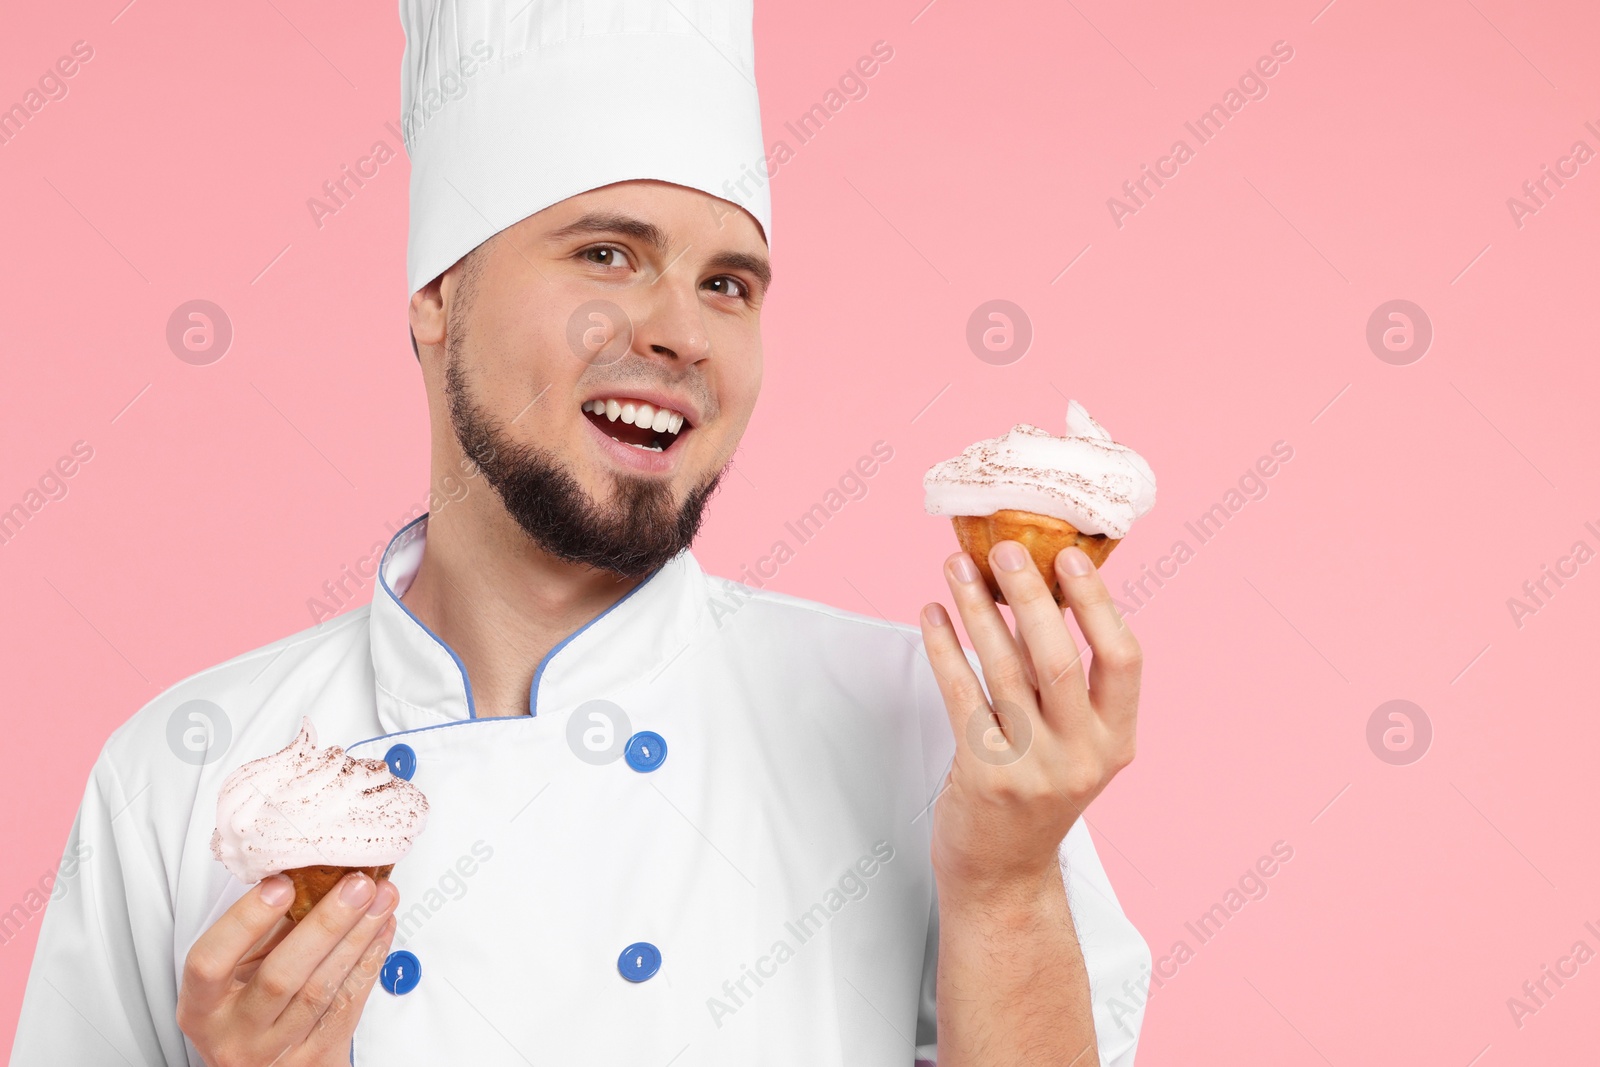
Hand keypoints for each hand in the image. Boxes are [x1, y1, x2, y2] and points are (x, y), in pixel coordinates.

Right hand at [177, 872, 398, 1066]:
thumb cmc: (252, 1010)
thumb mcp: (240, 975)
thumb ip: (265, 934)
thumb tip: (307, 875)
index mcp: (203, 1006)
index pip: (209, 963)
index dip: (245, 921)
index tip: (281, 884)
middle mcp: (235, 1034)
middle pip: (280, 977)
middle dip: (324, 924)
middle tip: (356, 885)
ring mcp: (275, 1051)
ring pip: (322, 990)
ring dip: (358, 937)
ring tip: (380, 899)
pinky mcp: (316, 1059)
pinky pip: (348, 1004)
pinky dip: (369, 960)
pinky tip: (381, 929)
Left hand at [919, 541, 1140, 901]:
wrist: (1003, 873)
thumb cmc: (1036, 789)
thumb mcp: (1074, 743)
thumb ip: (1068, 682)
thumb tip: (1043, 586)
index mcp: (1117, 739)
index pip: (1125, 658)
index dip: (1098, 603)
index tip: (1069, 557)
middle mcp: (1083, 755)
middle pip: (1059, 658)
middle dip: (1030, 595)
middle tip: (1004, 549)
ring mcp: (1035, 769)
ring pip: (1003, 670)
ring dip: (976, 610)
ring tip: (955, 568)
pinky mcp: (986, 776)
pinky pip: (961, 695)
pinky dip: (943, 648)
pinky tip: (931, 616)